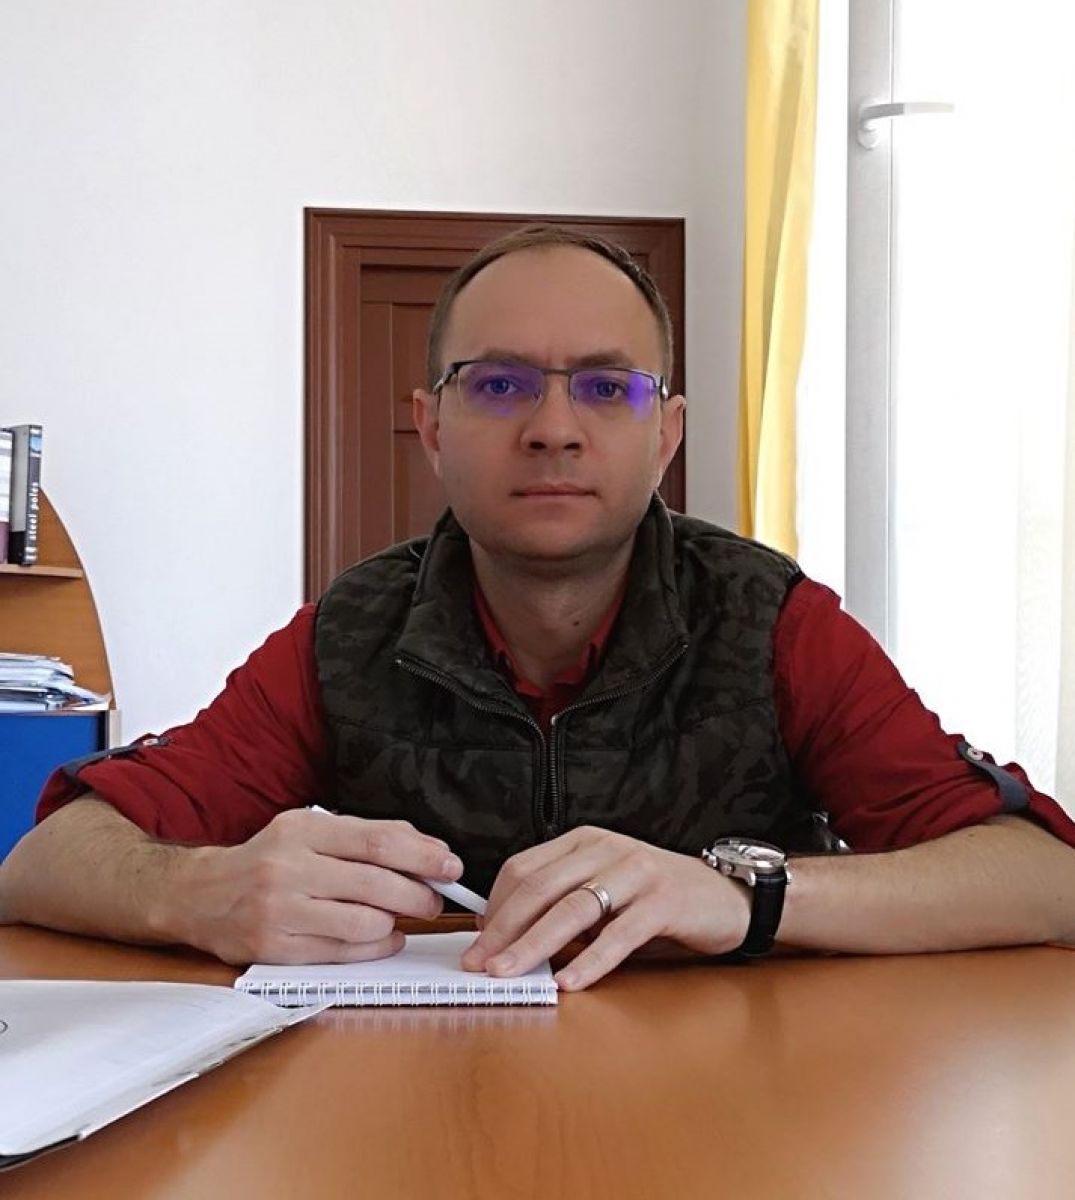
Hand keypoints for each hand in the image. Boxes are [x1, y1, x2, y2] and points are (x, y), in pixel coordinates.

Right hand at [171, 808, 462, 964]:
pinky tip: (383, 938)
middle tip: (436, 899)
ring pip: (365, 923)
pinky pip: (344, 953)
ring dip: (397, 923)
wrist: (200, 894)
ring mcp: (281, 911)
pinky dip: (376, 947)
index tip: (450, 866)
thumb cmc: (267, 860)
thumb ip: (364, 836)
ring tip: (402, 918)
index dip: (423, 856)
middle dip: (420, 894)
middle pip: (377, 884)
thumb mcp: (309, 830)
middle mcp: (289, 868)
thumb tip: (427, 850)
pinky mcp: (277, 949)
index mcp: (301, 830)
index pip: (378, 841)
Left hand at [460, 826, 750, 990]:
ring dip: (534, 944)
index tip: (476, 941)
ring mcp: (637, 872)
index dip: (494, 907)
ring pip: (572, 908)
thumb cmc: (658, 899)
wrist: (728, 897)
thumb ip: (564, 907)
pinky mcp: (665, 901)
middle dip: (503, 929)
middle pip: (539, 887)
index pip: (523, 869)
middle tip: (479, 964)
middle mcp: (607, 849)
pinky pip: (619, 934)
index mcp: (584, 842)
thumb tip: (508, 939)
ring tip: (510, 973)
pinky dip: (590, 960)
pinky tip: (570, 982)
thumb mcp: (605, 893)